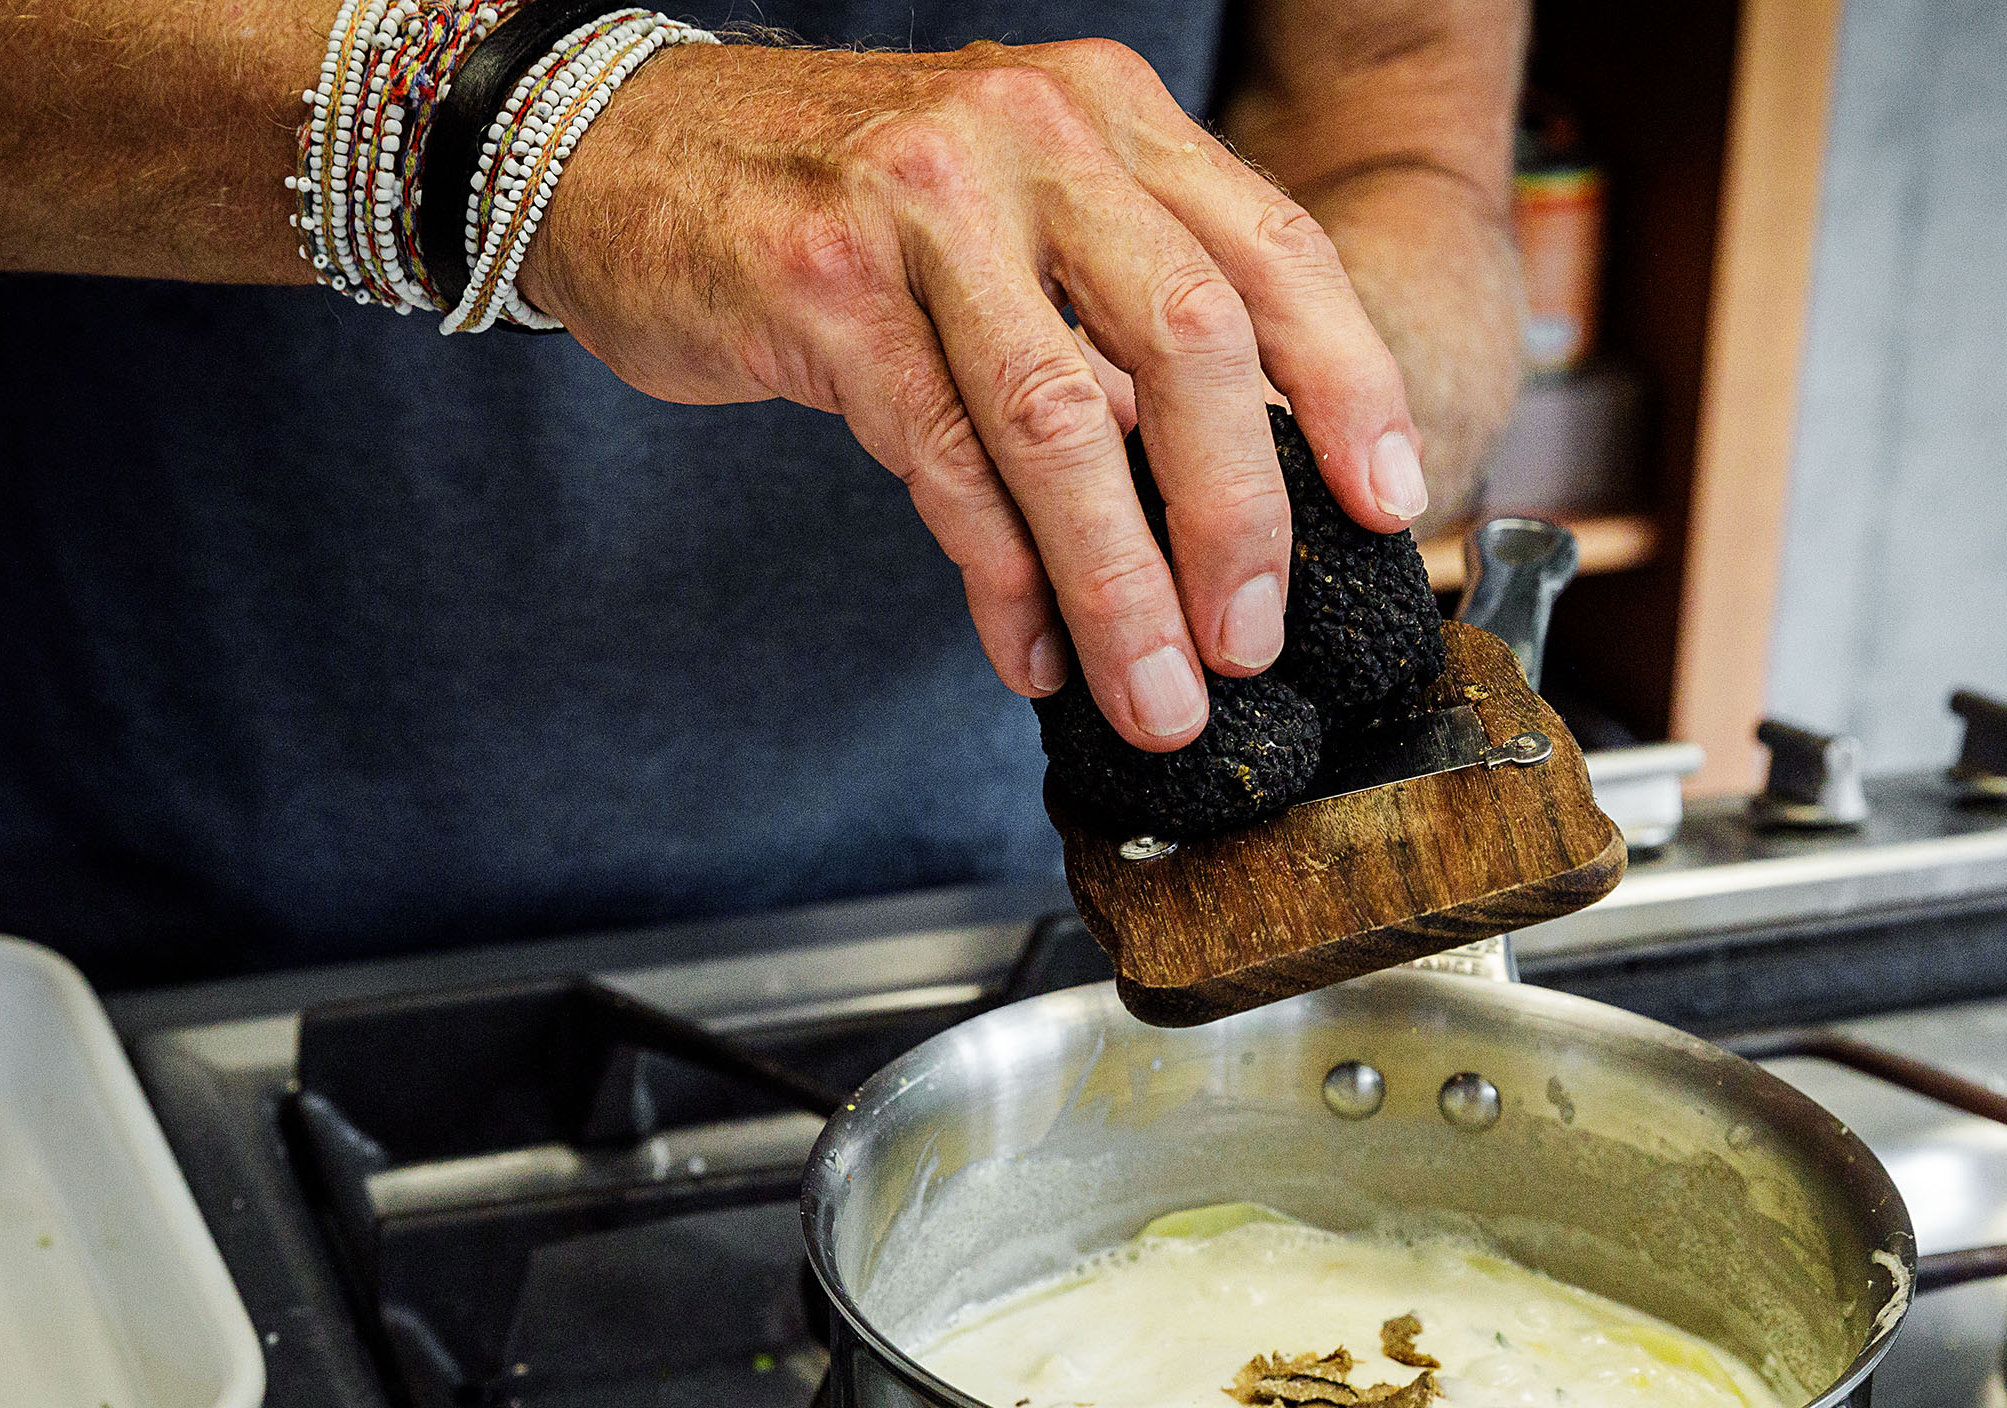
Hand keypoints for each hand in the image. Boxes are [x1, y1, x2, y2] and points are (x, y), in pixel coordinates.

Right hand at [519, 37, 1427, 749]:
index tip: (1390, 505)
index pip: (1275, 253)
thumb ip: (1116, 314)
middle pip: (1192, 341)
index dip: (1350, 387)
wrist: (616, 144)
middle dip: (1237, 518)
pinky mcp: (823, 289)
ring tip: (1154, 693)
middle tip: (1252, 639)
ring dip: (1121, 585)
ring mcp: (923, 205)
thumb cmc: (834, 197)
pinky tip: (1029, 650)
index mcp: (1106, 116)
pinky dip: (999, 578)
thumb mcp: (1009, 208)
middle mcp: (1031, 136)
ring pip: (1064, 422)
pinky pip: (944, 461)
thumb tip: (1229, 489)